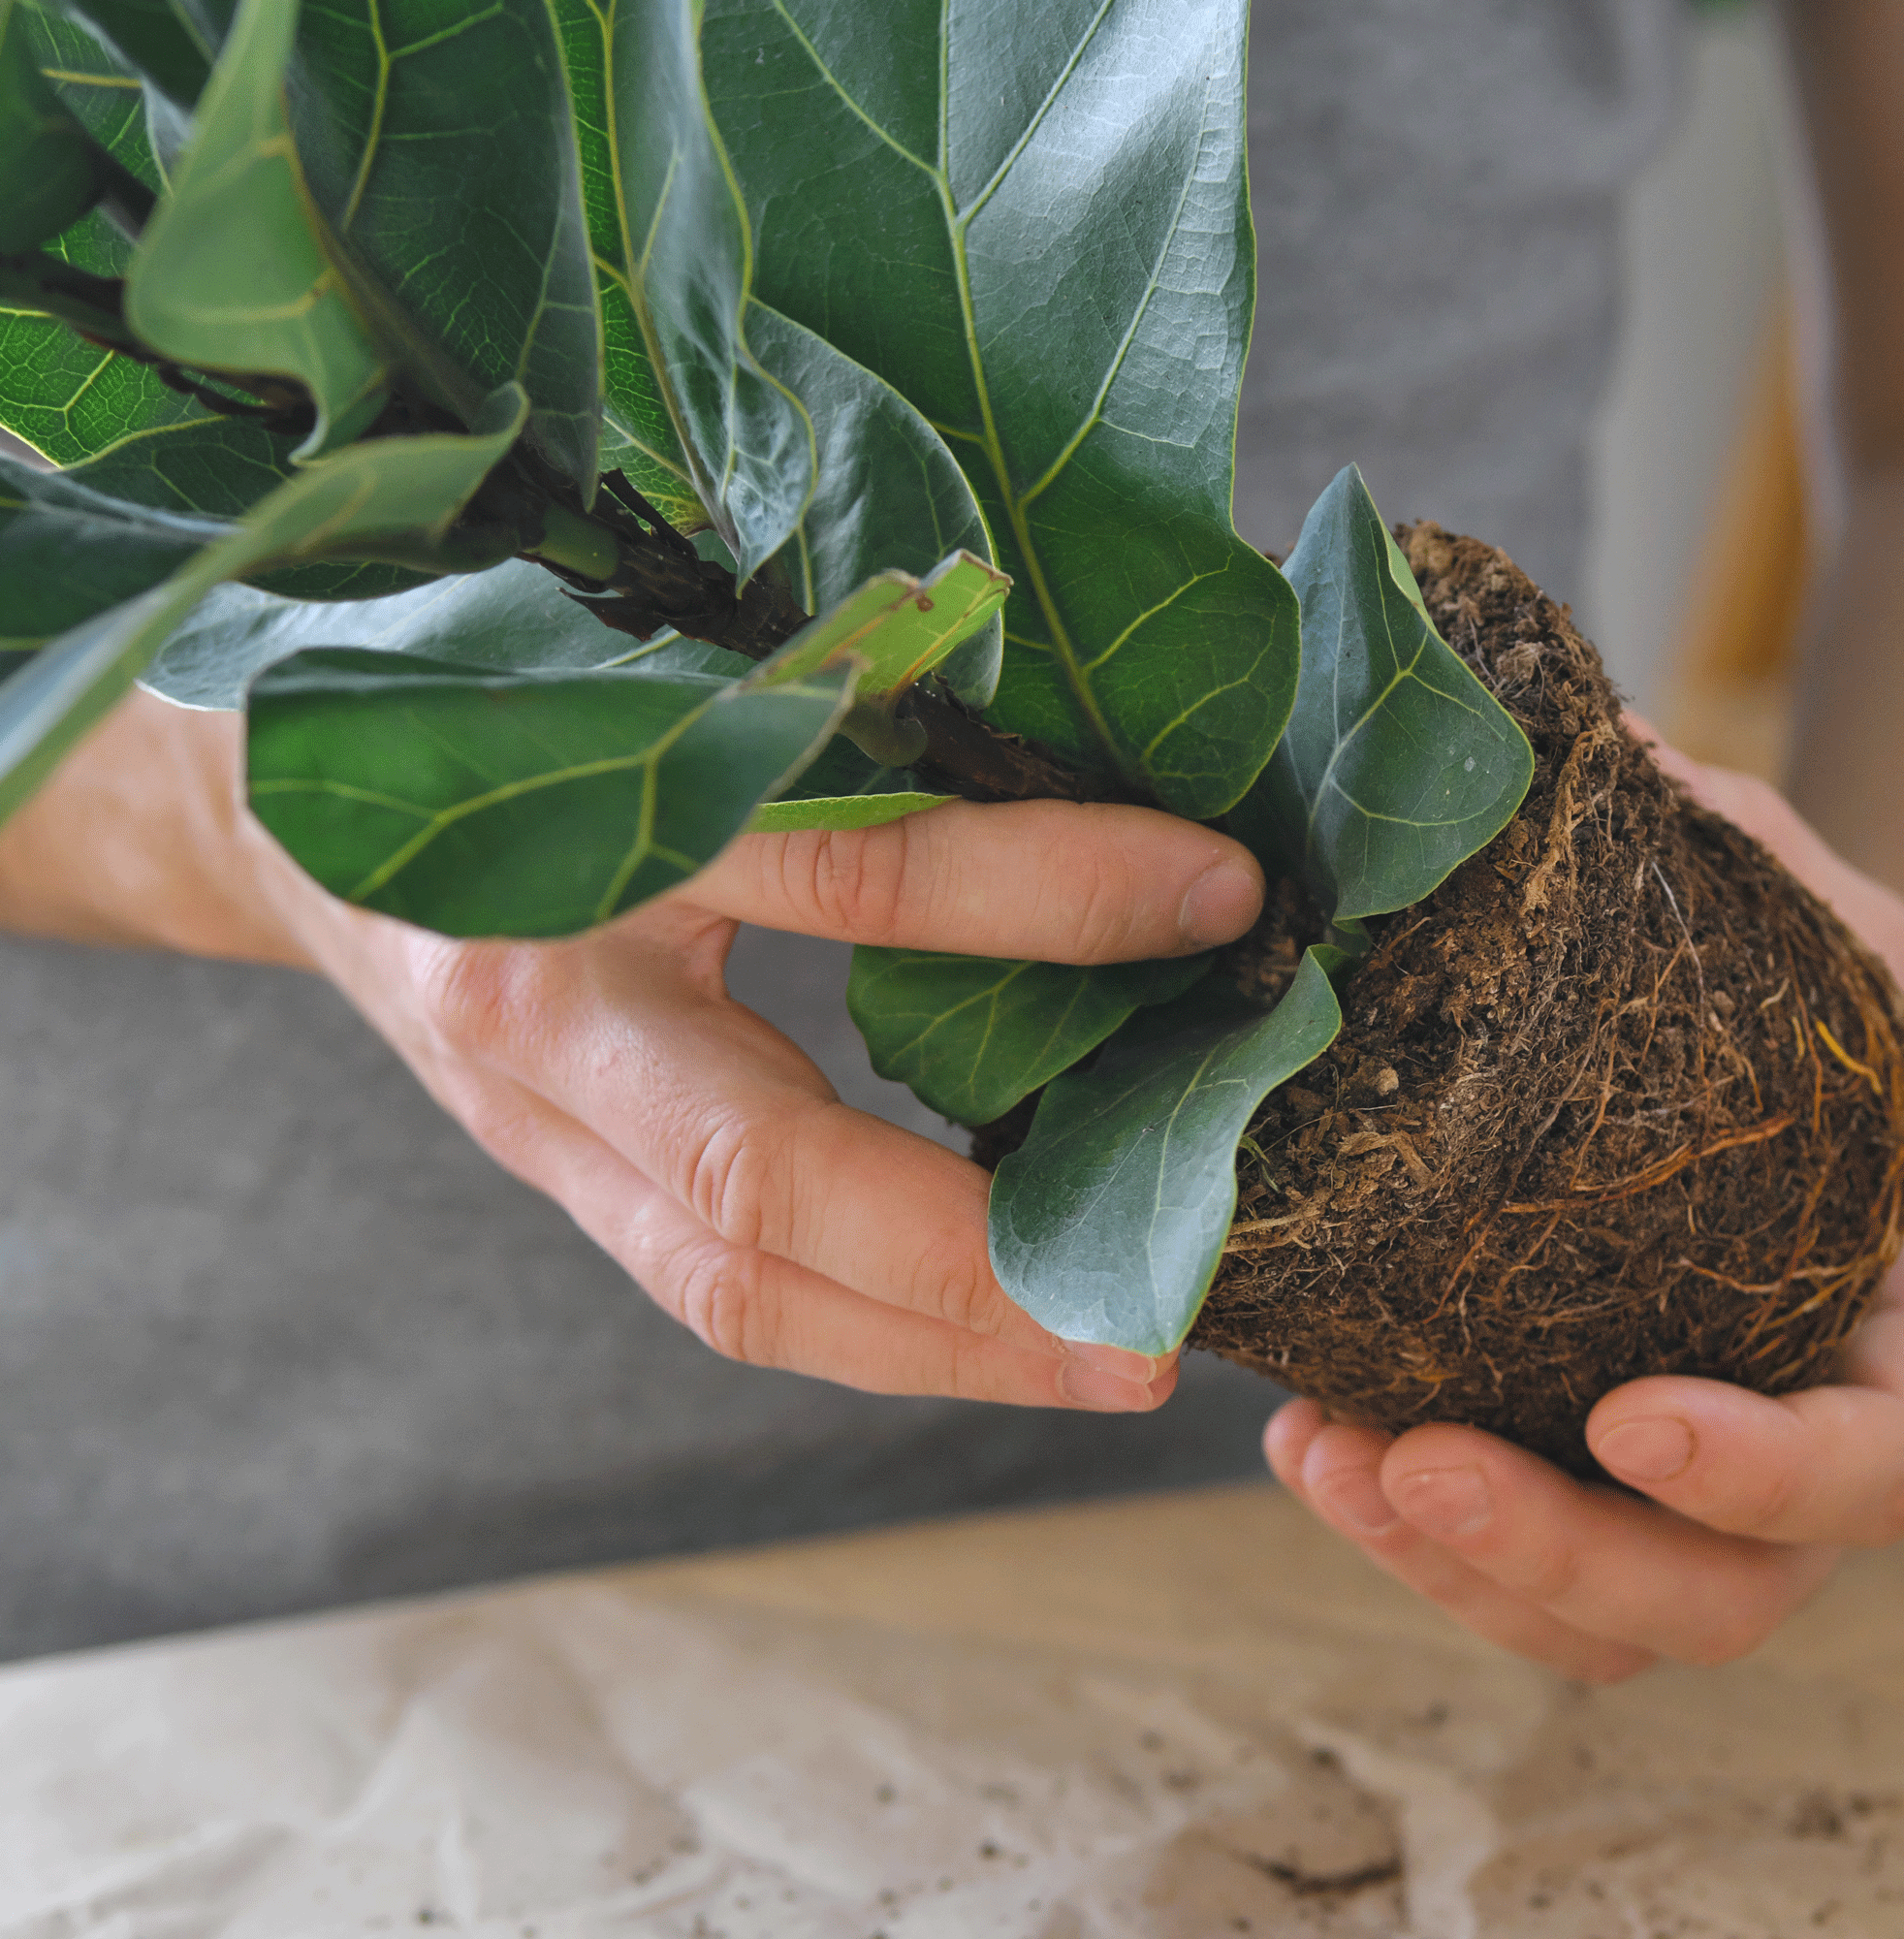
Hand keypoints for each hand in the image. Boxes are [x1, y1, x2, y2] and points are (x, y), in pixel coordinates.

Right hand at [2, 693, 1264, 1415]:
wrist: (281, 795)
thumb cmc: (496, 708)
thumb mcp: (652, 677)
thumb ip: (836, 721)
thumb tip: (1099, 762)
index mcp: (582, 825)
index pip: (844, 868)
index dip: (1037, 887)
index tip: (1217, 892)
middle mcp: (544, 1003)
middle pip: (765, 1181)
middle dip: (977, 1269)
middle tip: (1155, 1325)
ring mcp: (535, 1120)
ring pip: (735, 1286)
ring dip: (933, 1347)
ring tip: (1101, 1367)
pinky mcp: (555, 1181)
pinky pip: (719, 1289)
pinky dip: (864, 1326)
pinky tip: (987, 1335)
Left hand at [1263, 729, 1903, 1679]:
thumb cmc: (1879, 1038)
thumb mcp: (1840, 929)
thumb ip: (1736, 855)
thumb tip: (1583, 721)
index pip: (1874, 1463)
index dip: (1762, 1471)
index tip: (1633, 1414)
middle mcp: (1818, 1447)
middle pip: (1714, 1600)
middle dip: (1552, 1551)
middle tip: (1406, 1460)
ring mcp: (1716, 1499)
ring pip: (1607, 1623)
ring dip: (1456, 1571)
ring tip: (1317, 1453)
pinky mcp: (1614, 1487)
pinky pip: (1536, 1575)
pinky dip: (1423, 1542)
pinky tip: (1312, 1438)